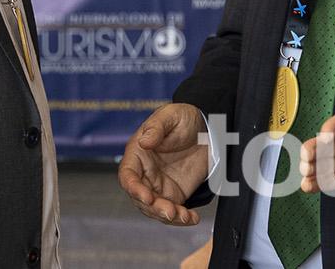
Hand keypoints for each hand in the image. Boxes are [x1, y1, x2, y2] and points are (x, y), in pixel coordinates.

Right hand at [118, 103, 209, 225]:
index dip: (133, 188)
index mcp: (138, 154)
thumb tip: (143, 142)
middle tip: (171, 211)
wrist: (207, 129)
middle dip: (154, 208)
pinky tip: (192, 218)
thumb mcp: (170, 117)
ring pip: (155, 209)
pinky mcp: (173, 194)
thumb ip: (156, 128)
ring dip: (168, 217)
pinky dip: (181, 218)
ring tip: (185, 216)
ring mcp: (158, 186)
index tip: (147, 197)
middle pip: (140, 198)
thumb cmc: (182, 118)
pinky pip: (173, 211)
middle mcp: (144, 173)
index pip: (127, 175)